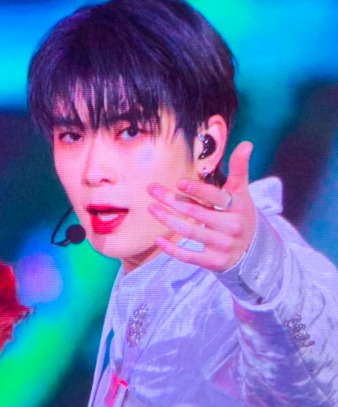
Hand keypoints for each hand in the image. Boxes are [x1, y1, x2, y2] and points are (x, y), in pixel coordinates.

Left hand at [147, 141, 255, 271]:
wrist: (254, 251)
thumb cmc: (241, 215)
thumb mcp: (242, 193)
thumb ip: (239, 169)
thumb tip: (247, 143)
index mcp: (238, 206)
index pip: (216, 197)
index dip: (198, 191)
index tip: (179, 183)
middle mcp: (231, 227)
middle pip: (197, 212)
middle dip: (172, 200)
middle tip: (152, 189)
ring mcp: (223, 246)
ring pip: (190, 232)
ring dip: (168, 220)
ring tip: (152, 208)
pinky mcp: (214, 262)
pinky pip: (190, 257)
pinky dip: (173, 250)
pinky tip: (158, 240)